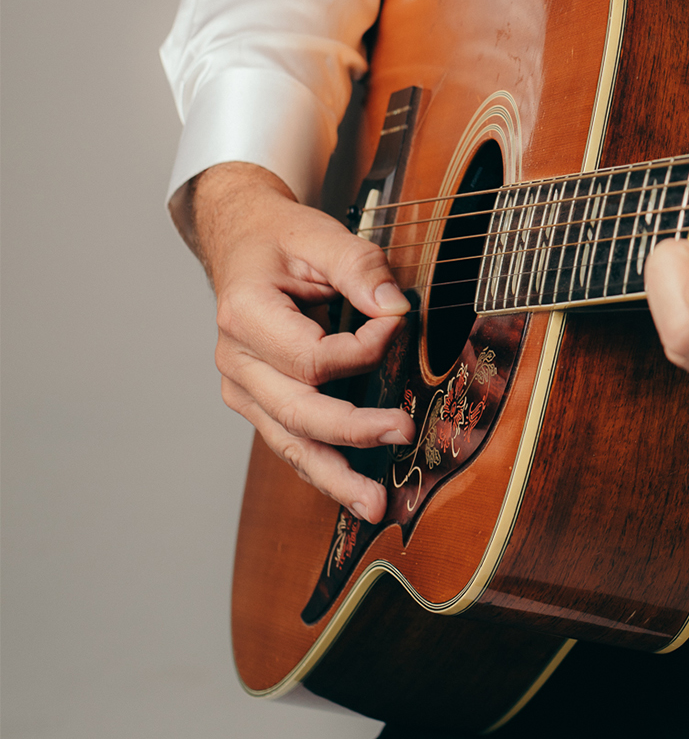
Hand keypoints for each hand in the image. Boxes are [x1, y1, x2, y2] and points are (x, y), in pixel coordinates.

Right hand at [179, 162, 416, 522]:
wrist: (242, 242)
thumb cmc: (281, 240)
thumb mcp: (320, 234)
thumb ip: (359, 266)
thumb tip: (395, 307)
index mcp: (243, 315)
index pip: (310, 357)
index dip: (363, 348)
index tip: (400, 322)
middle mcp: (236, 361)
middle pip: (296, 412)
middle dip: (353, 430)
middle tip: (402, 433)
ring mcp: (243, 389)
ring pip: (289, 443)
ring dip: (334, 476)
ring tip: (375, 503)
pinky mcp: (258, 403)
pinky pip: (290, 441)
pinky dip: (322, 466)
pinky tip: (351, 491)